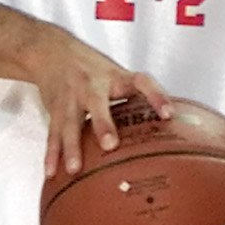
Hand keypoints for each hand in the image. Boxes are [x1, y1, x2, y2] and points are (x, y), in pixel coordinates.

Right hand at [30, 28, 170, 175]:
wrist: (52, 52)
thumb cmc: (94, 69)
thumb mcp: (117, 74)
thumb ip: (139, 97)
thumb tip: (172, 127)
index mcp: (115, 77)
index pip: (142, 82)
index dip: (156, 96)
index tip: (169, 114)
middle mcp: (92, 85)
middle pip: (97, 103)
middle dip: (103, 124)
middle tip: (110, 144)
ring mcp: (71, 98)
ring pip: (70, 123)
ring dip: (71, 147)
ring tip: (75, 168)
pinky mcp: (55, 110)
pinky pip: (53, 134)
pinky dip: (51, 154)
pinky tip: (52, 173)